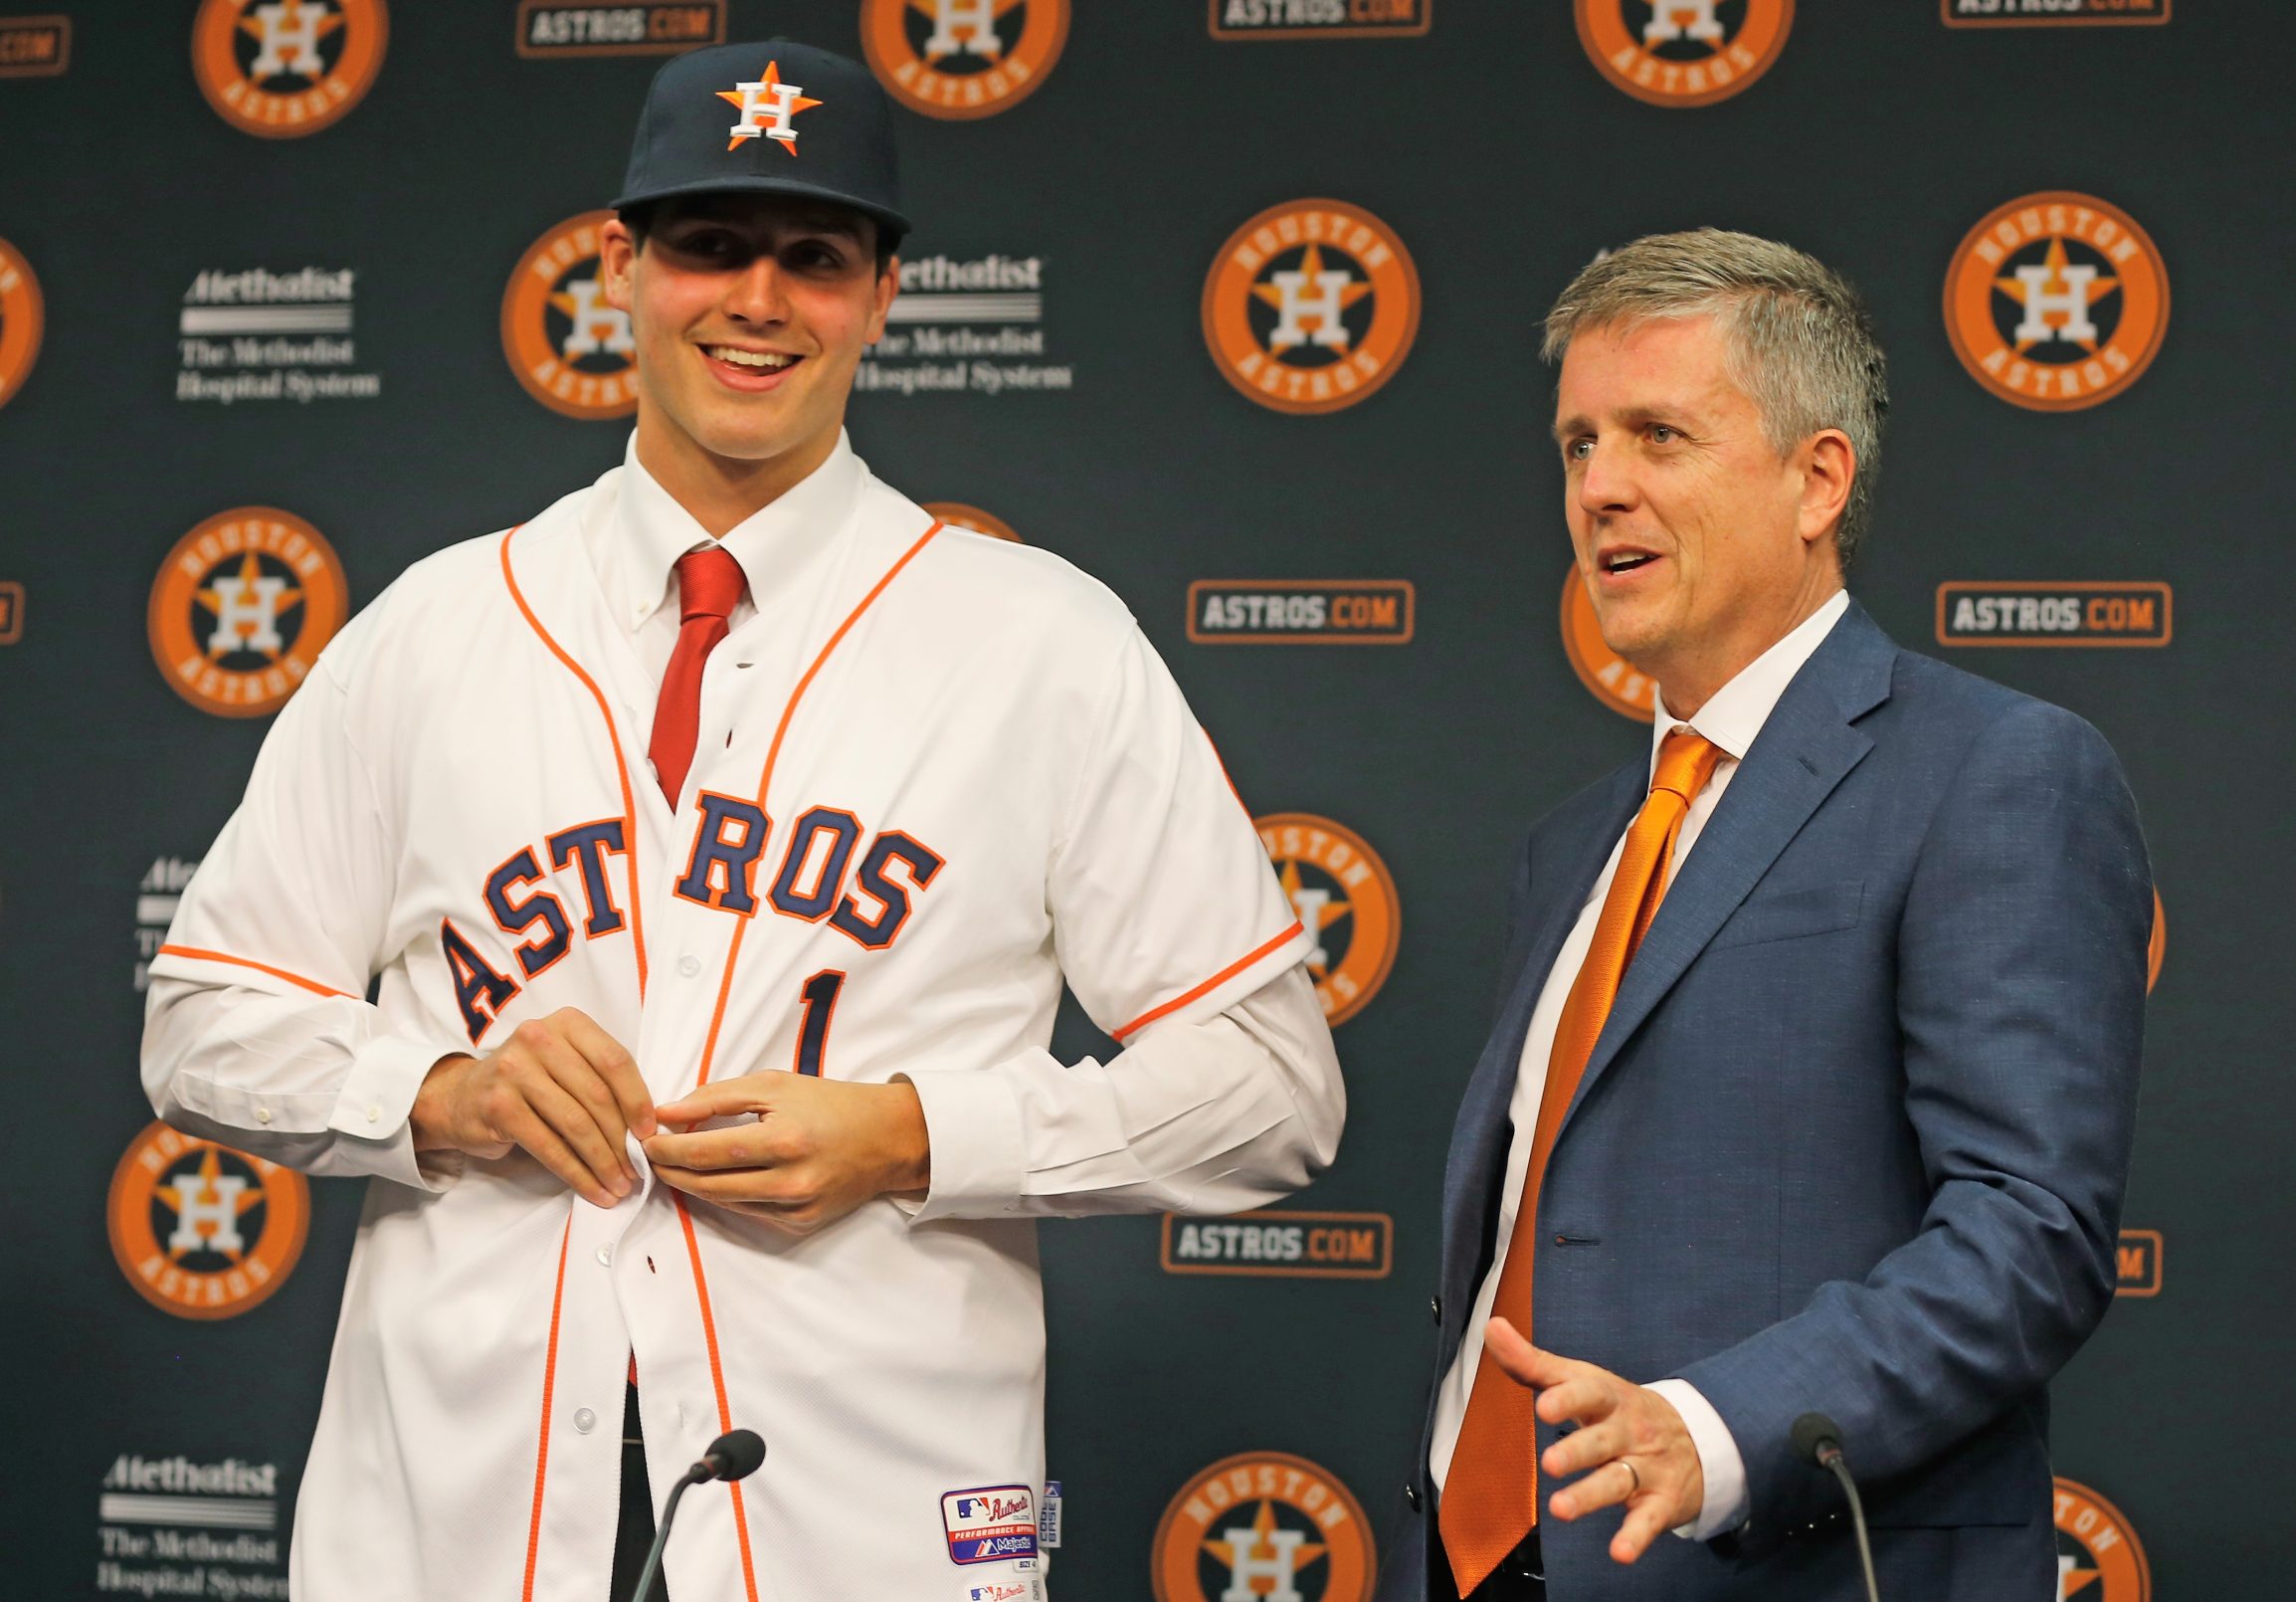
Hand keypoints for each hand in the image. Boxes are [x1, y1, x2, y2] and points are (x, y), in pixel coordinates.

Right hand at [410, 1008, 654, 1207]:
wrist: (462, 1097)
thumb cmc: (530, 1082)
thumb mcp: (566, 1063)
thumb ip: (601, 1080)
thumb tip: (646, 1128)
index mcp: (567, 1023)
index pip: (615, 1060)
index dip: (638, 1099)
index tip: (649, 1132)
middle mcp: (539, 1038)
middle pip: (597, 1095)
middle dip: (622, 1140)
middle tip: (637, 1169)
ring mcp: (515, 1070)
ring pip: (576, 1124)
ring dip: (603, 1162)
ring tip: (619, 1185)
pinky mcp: (500, 1106)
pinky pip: (550, 1147)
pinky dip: (577, 1174)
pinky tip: (594, 1191)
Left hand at [642, 1072, 929, 1234]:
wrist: (888, 1138)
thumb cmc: (831, 1103)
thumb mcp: (775, 1085)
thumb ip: (717, 1098)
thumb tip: (666, 1112)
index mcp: (784, 1140)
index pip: (707, 1151)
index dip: (669, 1148)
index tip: (646, 1139)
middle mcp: (790, 1182)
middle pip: (709, 1184)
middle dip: (671, 1170)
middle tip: (650, 1156)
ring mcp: (796, 1209)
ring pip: (724, 1203)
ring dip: (691, 1185)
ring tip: (672, 1165)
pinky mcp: (800, 1225)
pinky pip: (749, 1213)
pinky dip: (725, 1196)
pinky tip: (712, 1178)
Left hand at [1483, 1317, 1704, 1564]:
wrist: (1698, 1438)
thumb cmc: (1619, 1409)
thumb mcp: (1583, 1380)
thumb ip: (1534, 1362)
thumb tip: (1491, 1327)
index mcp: (1608, 1398)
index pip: (1589, 1393)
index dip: (1568, 1399)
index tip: (1544, 1405)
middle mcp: (1628, 1432)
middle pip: (1602, 1441)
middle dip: (1577, 1451)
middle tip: (1549, 1462)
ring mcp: (1646, 1468)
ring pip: (1617, 1482)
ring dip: (1590, 1496)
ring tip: (1561, 1509)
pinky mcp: (1661, 1503)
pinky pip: (1648, 1521)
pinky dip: (1636, 1537)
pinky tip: (1620, 1552)